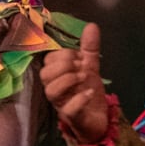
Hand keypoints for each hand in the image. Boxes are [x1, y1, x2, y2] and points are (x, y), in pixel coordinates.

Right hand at [41, 23, 109, 144]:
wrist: (100, 120)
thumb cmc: (88, 92)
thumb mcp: (90, 66)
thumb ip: (89, 48)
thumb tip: (91, 25)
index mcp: (57, 76)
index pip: (48, 61)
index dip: (63, 55)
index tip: (80, 57)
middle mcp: (55, 89)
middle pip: (45, 74)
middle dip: (63, 65)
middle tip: (81, 66)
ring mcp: (61, 104)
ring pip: (52, 91)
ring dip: (69, 80)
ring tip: (85, 77)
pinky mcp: (72, 118)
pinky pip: (69, 109)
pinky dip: (80, 99)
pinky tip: (90, 92)